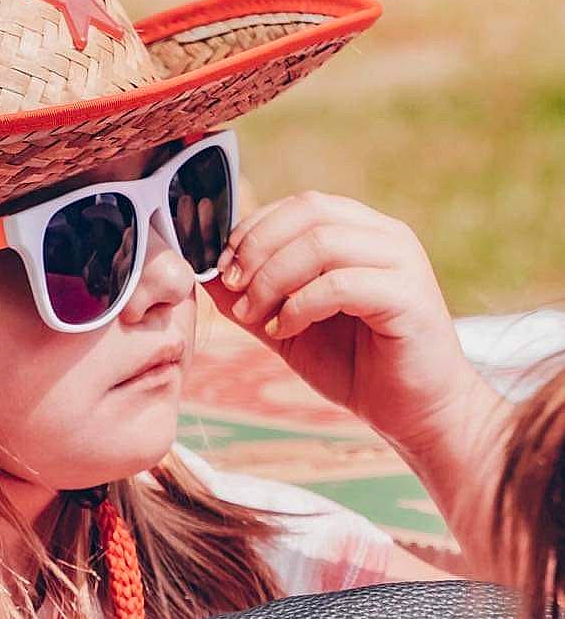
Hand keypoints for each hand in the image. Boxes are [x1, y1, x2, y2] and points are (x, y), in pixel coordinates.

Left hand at [212, 190, 480, 458]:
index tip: (222, 267)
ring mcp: (402, 263)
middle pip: (309, 211)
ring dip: (274, 278)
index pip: (300, 205)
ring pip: (322, 243)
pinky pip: (341, 283)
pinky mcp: (409, 297)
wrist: (414, 413)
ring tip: (255, 315)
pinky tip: (285, 329)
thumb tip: (204, 273)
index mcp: (361, 234)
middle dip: (259, 247)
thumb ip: (252, 298)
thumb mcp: (288, 328)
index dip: (254, 228)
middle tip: (233, 286)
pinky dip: (300, 304)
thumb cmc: (357, 367)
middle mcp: (385, 237)